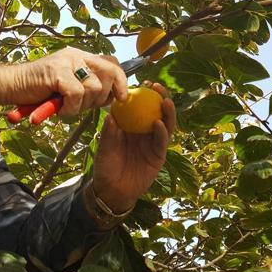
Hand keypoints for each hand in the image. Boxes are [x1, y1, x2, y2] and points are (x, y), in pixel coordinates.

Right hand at [7, 47, 128, 115]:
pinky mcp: (57, 72)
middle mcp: (76, 55)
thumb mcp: (69, 87)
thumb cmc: (39, 90)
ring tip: (66, 106)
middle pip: (110, 73)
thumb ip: (88, 86)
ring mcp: (67, 62)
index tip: (121, 98)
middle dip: (102, 96)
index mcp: (82, 57)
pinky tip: (59, 109)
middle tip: (83, 105)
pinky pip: (77, 95)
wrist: (12, 85)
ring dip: (82, 105)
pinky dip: (70, 108)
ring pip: (94, 87)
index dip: (121, 82)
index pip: (113, 63)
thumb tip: (115, 96)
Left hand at [92, 82, 176, 213]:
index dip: (143, 93)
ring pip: (165, 123)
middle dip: (160, 97)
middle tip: (157, 86)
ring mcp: (152, 143)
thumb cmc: (105, 167)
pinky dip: (162, 131)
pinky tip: (159, 123)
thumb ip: (109, 133)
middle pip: (156, 110)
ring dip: (167, 112)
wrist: (112, 190)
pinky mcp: (158, 155)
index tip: (143, 81)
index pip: (138, 105)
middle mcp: (144, 131)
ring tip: (165, 101)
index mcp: (130, 126)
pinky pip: (162, 141)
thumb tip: (111, 115)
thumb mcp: (104, 148)